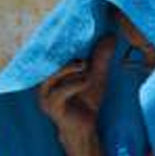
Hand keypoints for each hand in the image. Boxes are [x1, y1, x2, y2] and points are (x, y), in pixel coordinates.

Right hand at [37, 35, 115, 150]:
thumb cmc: (87, 101)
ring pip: (53, 76)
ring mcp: (45, 94)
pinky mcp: (51, 106)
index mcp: (50, 72)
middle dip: (64, 53)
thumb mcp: (96, 75)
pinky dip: (75, 84)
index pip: (51, 53)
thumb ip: (100, 57)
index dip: (60, 41)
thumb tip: (111, 36)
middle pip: (48, 62)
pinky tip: (87, 81)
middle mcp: (43, 82)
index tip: (74, 28)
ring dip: (70, 69)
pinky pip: (60, 92)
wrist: (85, 128)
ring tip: (85, 64)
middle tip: (80, 44)